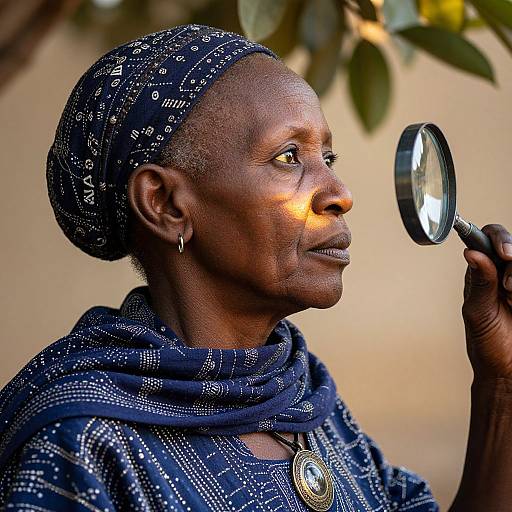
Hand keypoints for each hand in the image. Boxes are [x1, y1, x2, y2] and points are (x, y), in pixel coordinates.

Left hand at [462, 224, 511, 378]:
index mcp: (484, 271)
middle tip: (508, 286)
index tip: (504, 252)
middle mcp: (505, 272)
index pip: (489, 238)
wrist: (506, 370)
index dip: (498, 237)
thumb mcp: (478, 311)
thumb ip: (479, 281)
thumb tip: (471, 252)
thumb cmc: (487, 342)